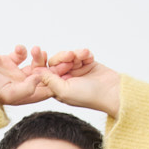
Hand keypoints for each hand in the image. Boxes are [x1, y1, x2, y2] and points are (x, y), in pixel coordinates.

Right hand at [0, 45, 69, 106]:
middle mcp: (21, 85)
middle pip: (43, 76)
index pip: (46, 90)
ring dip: (38, 57)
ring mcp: (14, 73)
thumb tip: (41, 78)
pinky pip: (20, 55)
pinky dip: (22, 51)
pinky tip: (20, 49)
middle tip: (64, 57)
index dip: (57, 81)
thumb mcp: (6, 93)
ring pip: (33, 64)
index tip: (68, 72)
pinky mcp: (6, 62)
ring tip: (39, 50)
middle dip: (52, 67)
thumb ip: (26, 89)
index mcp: (23, 96)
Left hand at [0, 46, 119, 116]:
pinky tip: (89, 56)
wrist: (112, 92)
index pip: (45, 72)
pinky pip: (81, 54)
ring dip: (75, 54)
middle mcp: (65, 79)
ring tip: (82, 55)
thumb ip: (49, 81)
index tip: (39, 52)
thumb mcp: (64, 91)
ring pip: (68, 56)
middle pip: (55, 62)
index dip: (41, 62)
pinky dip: (84, 53)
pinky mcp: (88, 64)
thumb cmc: (89, 96)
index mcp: (57, 88)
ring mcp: (77, 72)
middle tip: (70, 57)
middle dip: (62, 57)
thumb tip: (35, 72)